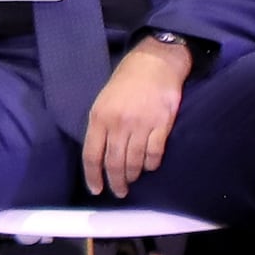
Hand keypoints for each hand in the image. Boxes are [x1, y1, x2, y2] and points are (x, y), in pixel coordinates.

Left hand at [82, 36, 190, 196]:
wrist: (154, 63)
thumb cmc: (126, 82)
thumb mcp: (103, 101)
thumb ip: (101, 127)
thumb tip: (101, 157)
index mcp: (99, 117)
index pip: (92, 155)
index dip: (93, 177)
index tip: (96, 190)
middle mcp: (118, 124)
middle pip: (114, 163)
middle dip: (116, 182)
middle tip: (119, 192)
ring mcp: (141, 125)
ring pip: (134, 162)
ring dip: (133, 175)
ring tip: (133, 180)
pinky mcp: (162, 125)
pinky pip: (154, 154)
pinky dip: (151, 164)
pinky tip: (149, 165)